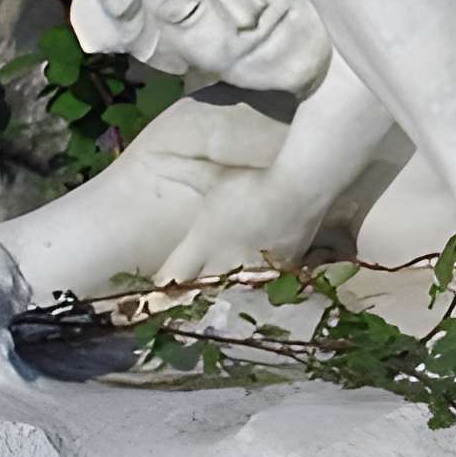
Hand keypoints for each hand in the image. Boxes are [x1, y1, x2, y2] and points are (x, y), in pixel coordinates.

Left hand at [152, 169, 313, 286]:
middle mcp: (221, 264)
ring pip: (225, 299)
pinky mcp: (274, 278)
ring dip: (219, 298)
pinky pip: (256, 293)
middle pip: (195, 296)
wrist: (302, 189)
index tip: (156, 290)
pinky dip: (251, 294)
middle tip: (187, 295)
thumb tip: (154, 157)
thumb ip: (182, 170)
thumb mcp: (213, 176)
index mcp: (202, 243)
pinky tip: (250, 291)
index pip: (169, 277)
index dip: (159, 287)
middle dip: (189, 297)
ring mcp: (247, 275)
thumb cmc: (252, 181)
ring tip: (218, 297)